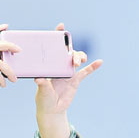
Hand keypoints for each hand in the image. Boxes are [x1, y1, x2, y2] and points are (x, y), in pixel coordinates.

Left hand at [34, 23, 102, 137]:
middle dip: (71, 50)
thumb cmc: (44, 99)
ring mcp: (68, 72)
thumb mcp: (42, 91)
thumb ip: (42, 84)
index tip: (61, 27)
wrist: (52, 110)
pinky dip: (93, 67)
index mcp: (50, 66)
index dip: (57, 37)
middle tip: (72, 57)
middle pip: (68, 52)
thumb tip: (39, 79)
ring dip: (79, 57)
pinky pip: (86, 72)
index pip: (53, 48)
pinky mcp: (76, 80)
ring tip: (79, 62)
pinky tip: (99, 62)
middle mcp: (59, 66)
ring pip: (76, 59)